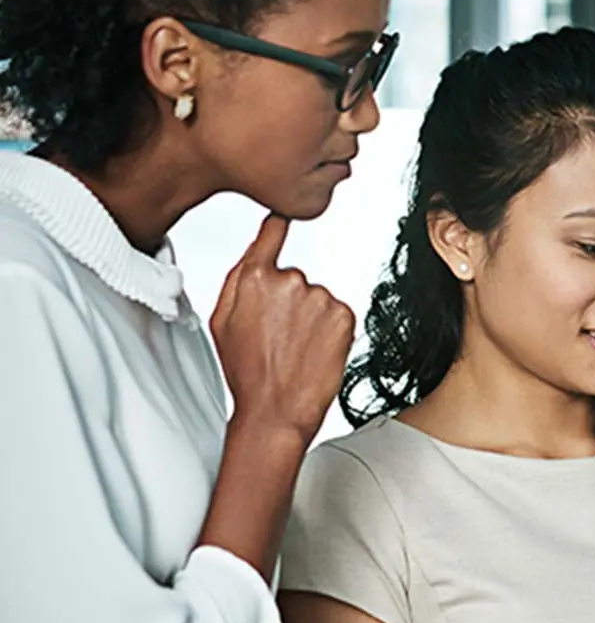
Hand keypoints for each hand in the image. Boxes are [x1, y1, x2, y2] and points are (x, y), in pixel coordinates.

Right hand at [210, 215, 354, 446]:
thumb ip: (237, 281)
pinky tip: (314, 351)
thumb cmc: (247, 371)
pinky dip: (330, 330)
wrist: (277, 410)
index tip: (283, 212)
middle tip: (277, 338)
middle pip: (294, 279)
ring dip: (310, 319)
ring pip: (317, 299)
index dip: (278, 224)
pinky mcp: (344, 314)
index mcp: (255, 278)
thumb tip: (253, 253)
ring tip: (294, 349)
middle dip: (288, 302)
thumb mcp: (222, 322)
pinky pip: (337, 314)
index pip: (271, 235)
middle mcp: (290, 280)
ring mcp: (320, 296)